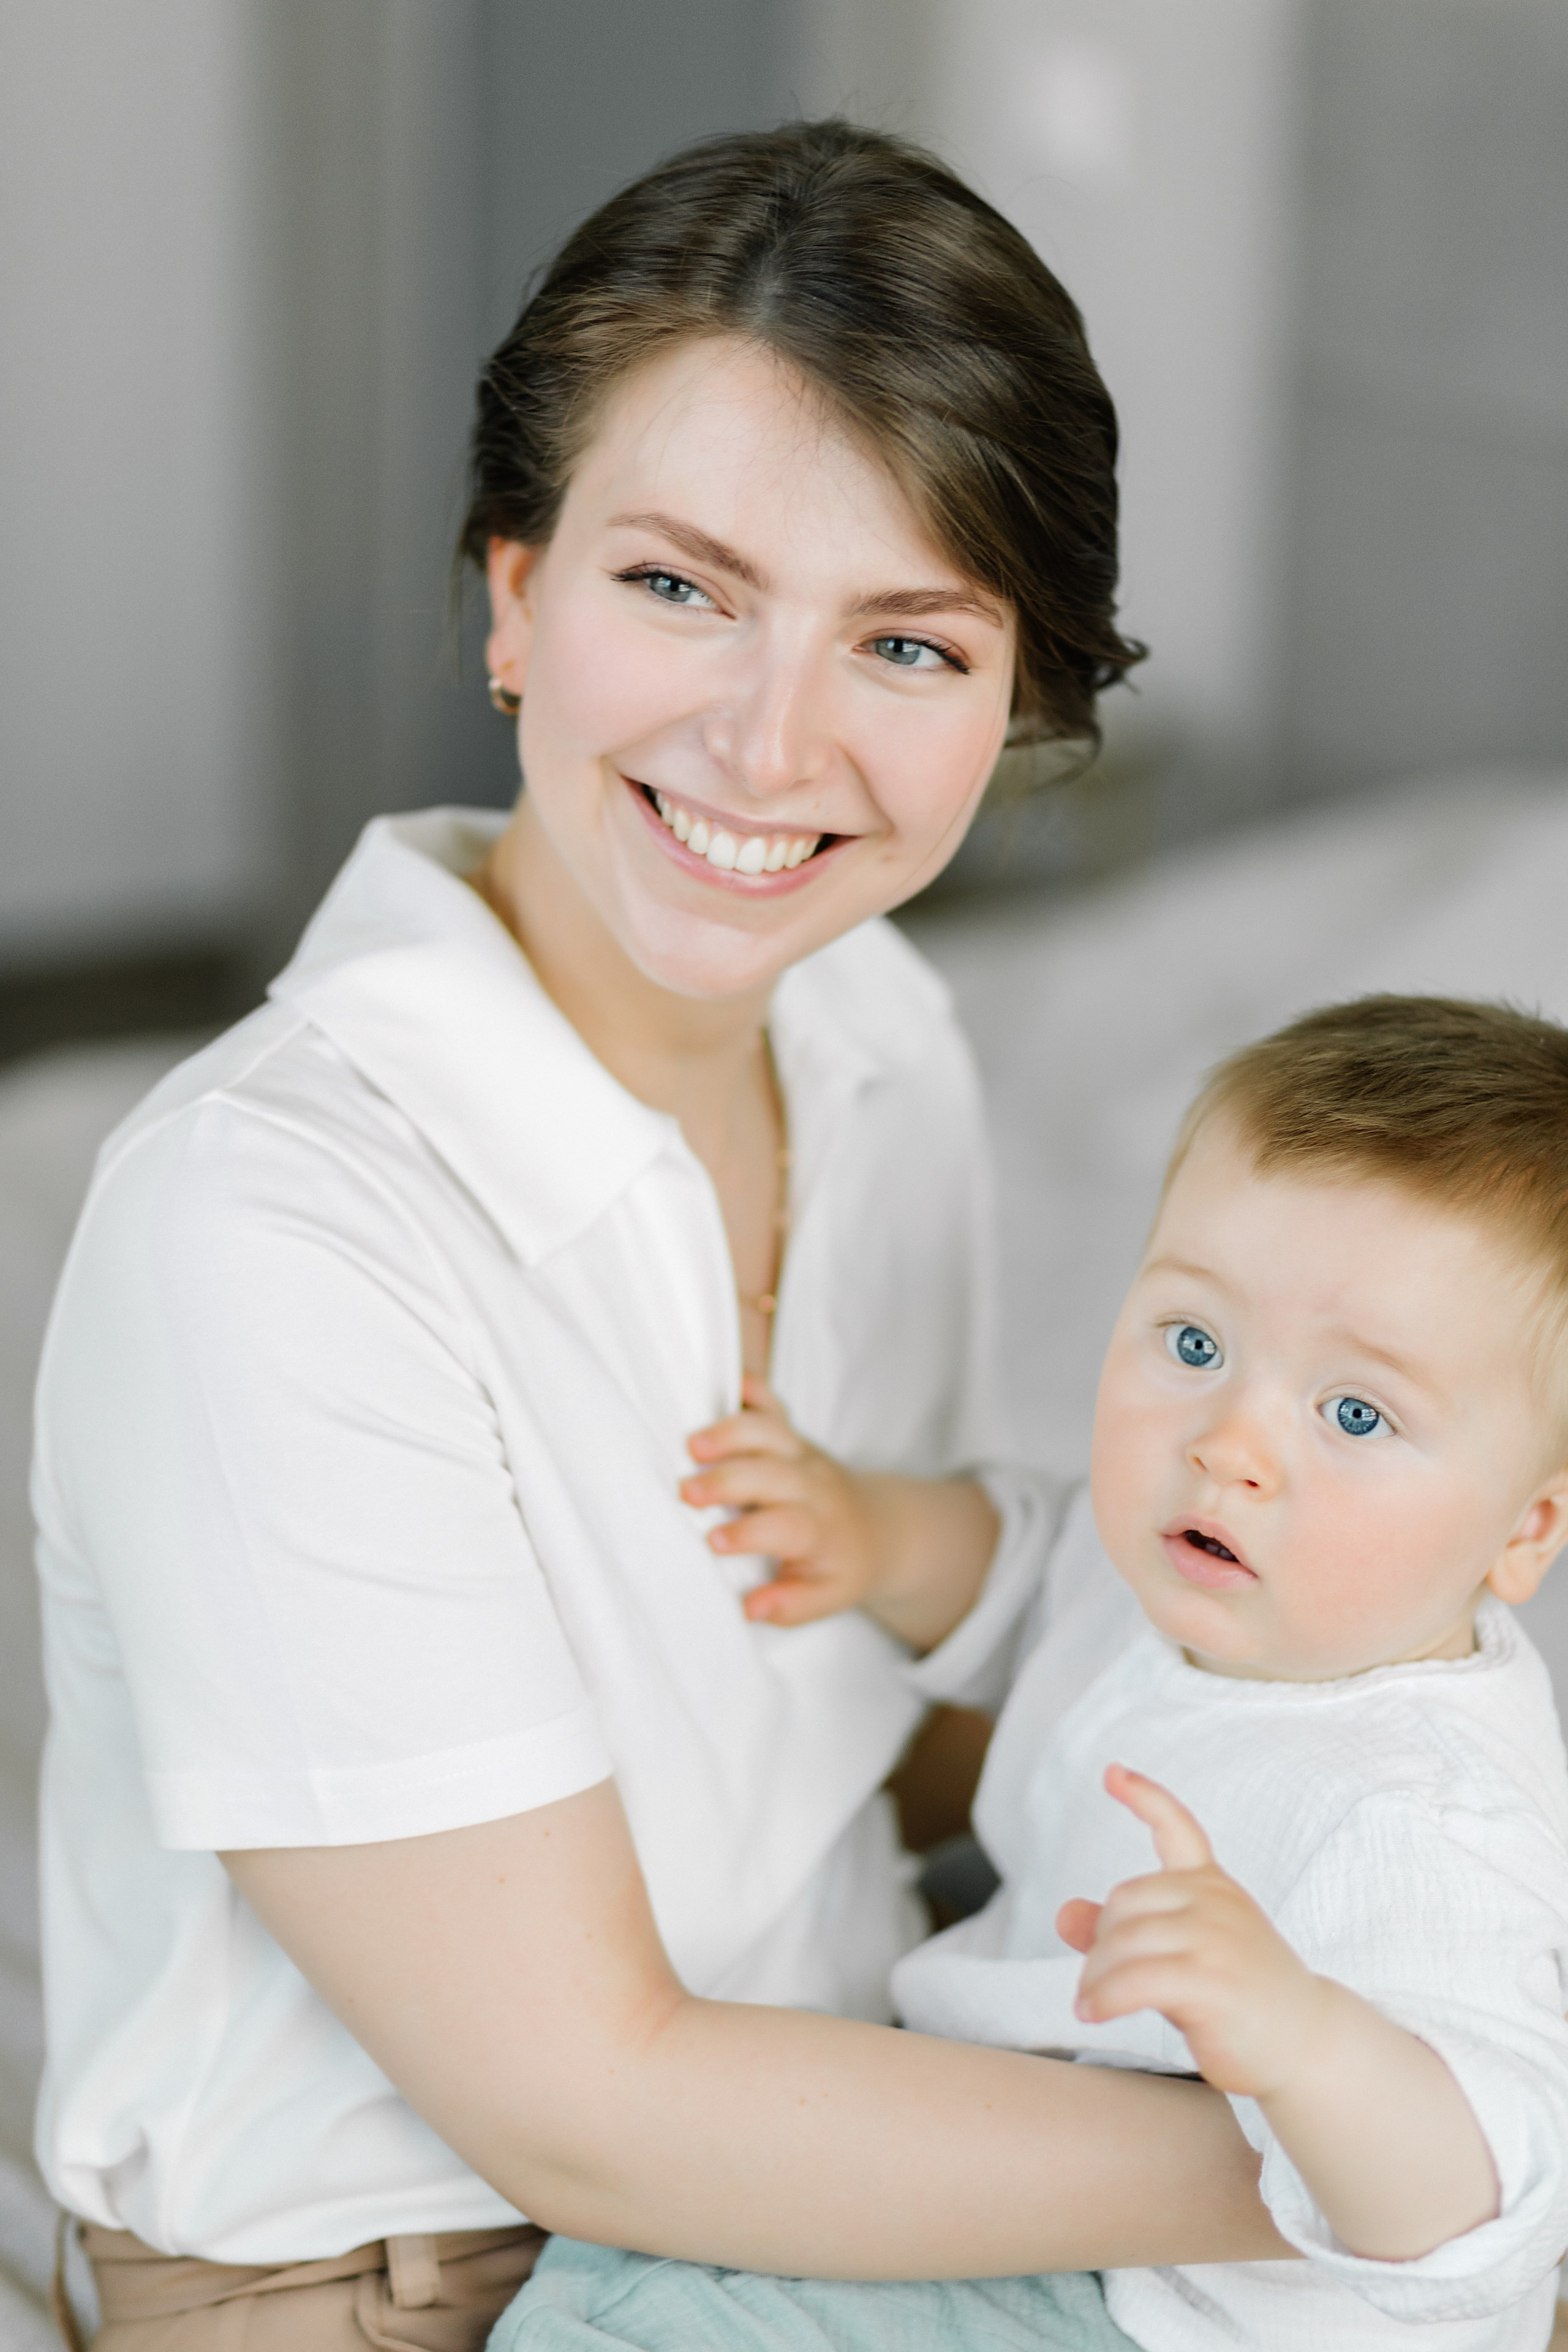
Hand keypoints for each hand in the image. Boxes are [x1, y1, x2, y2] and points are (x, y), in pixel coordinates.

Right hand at [683, 1377, 888, 1626]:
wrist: (879, 1526)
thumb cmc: (841, 1566)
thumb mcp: (827, 1598)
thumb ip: (791, 1606)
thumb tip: (750, 1609)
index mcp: (818, 1530)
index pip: (784, 1527)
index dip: (749, 1533)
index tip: (713, 1540)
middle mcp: (811, 1485)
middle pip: (771, 1474)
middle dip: (728, 1480)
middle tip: (686, 1492)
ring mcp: (801, 1453)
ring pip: (769, 1432)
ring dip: (731, 1433)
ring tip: (692, 1444)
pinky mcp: (793, 1434)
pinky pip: (774, 1404)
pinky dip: (751, 1390)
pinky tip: (727, 1384)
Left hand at [1056, 1765, 1328, 2099]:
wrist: (1307, 2044)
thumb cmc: (1242, 1998)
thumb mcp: (1183, 1954)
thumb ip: (1128, 1932)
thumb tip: (1063, 1914)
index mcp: (1212, 1884)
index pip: (1177, 1826)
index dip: (1143, 1797)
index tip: (1113, 1772)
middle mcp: (1214, 1899)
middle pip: (1122, 1901)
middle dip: (1099, 1944)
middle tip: (1095, 1985)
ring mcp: (1215, 1936)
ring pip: (1122, 1941)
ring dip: (1095, 1978)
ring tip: (1091, 2005)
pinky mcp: (1211, 1980)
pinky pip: (1133, 1980)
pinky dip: (1103, 1997)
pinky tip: (1092, 2013)